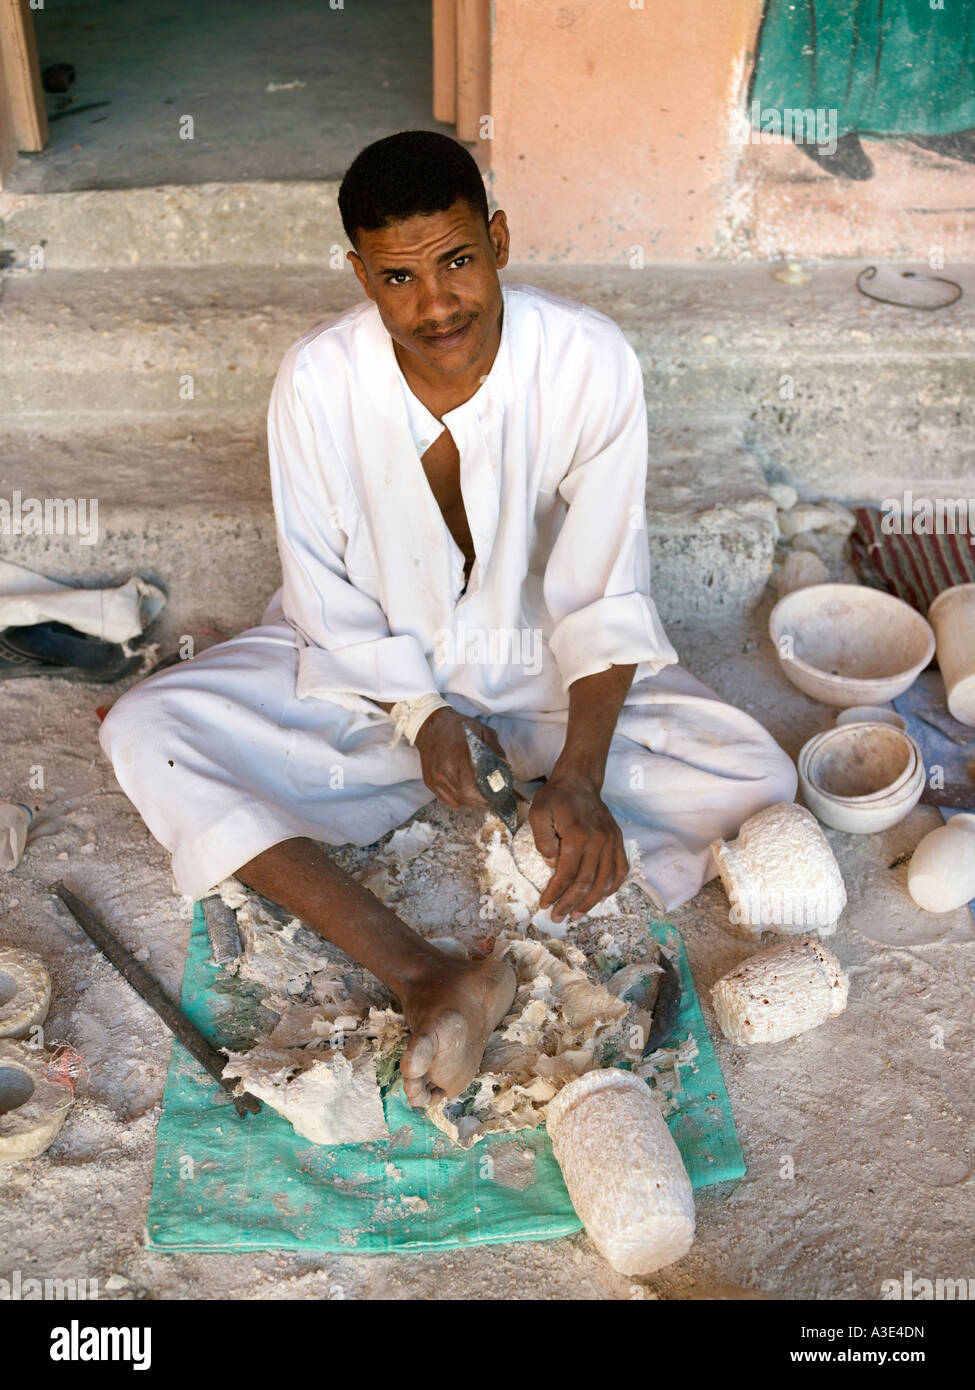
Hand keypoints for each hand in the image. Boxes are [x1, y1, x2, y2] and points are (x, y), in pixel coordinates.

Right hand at [413, 708, 508, 809]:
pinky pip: (448, 800)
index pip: (473, 786)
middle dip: (482, 798)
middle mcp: (445, 770)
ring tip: (477, 789)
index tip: (496, 791)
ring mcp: (436, 778)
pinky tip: (463, 788)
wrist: (430, 726)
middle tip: (489, 792)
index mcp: (459, 755)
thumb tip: (506, 768)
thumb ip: (496, 750)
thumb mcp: (483, 731)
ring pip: (458, 801)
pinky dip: (458, 798)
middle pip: (467, 797)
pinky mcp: (430, 782)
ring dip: (471, 799)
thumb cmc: (458, 727)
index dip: (487, 793)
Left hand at [530, 772, 628, 921]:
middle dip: (570, 903)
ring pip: (605, 881)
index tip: (545, 904)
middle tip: (558, 917)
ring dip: (591, 902)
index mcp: (577, 835)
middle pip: (586, 882)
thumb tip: (552, 864)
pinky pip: (620, 869)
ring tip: (577, 914)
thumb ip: (543, 840)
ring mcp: (611, 841)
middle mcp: (598, 841)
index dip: (555, 893)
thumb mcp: (538, 813)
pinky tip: (601, 898)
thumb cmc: (555, 797)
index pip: (566, 874)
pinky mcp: (617, 840)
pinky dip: (612, 887)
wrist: (579, 780)